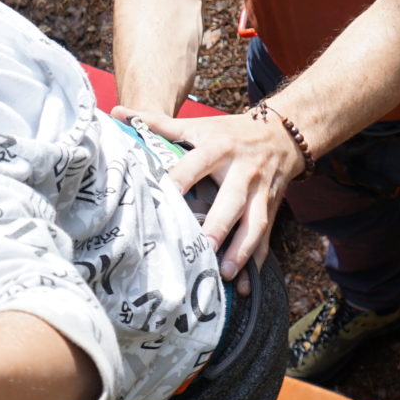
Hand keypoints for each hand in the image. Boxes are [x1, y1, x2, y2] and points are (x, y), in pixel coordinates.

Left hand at [114, 105, 299, 279]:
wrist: (282, 134)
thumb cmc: (228, 133)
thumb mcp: (197, 125)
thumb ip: (157, 123)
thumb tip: (117, 113)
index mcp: (219, 148)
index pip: (197, 164)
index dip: (182, 178)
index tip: (167, 196)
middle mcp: (242, 171)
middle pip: (232, 200)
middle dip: (219, 225)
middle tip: (202, 249)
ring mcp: (260, 192)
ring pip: (255, 223)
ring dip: (242, 250)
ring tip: (226, 274)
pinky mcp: (271, 208)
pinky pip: (266, 238)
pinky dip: (257, 261)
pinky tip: (247, 286)